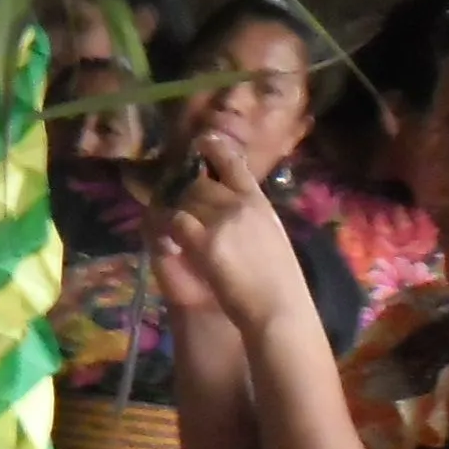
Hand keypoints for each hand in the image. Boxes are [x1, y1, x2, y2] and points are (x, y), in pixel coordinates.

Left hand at [153, 134, 307, 330]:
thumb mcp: (274, 238)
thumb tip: (240, 212)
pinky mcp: (205, 240)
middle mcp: (240, 204)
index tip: (202, 141)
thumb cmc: (281, 283)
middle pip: (200, 183)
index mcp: (260, 203)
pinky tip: (169, 243)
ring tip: (167, 223)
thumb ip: (254, 219)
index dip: (215, 149)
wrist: (279, 308)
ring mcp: (222, 220)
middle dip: (182, 190)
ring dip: (172, 210)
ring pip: (184, 200)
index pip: (235, 164)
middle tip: (169, 197)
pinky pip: (175, 222)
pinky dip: (168, 230)